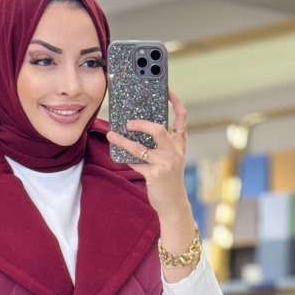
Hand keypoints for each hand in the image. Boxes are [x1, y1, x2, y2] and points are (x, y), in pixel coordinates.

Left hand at [105, 88, 189, 219]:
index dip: (176, 103)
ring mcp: (165, 164)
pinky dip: (127, 159)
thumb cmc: (169, 179)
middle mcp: (175, 152)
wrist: (174, 204)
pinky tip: (118, 155)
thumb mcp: (171, 159)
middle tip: (129, 122)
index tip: (168, 90)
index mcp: (180, 144)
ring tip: (112, 135)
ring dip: (124, 141)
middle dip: (142, 124)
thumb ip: (162, 144)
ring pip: (141, 148)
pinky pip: (136, 163)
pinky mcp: (155, 175)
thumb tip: (137, 128)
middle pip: (159, 130)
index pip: (182, 119)